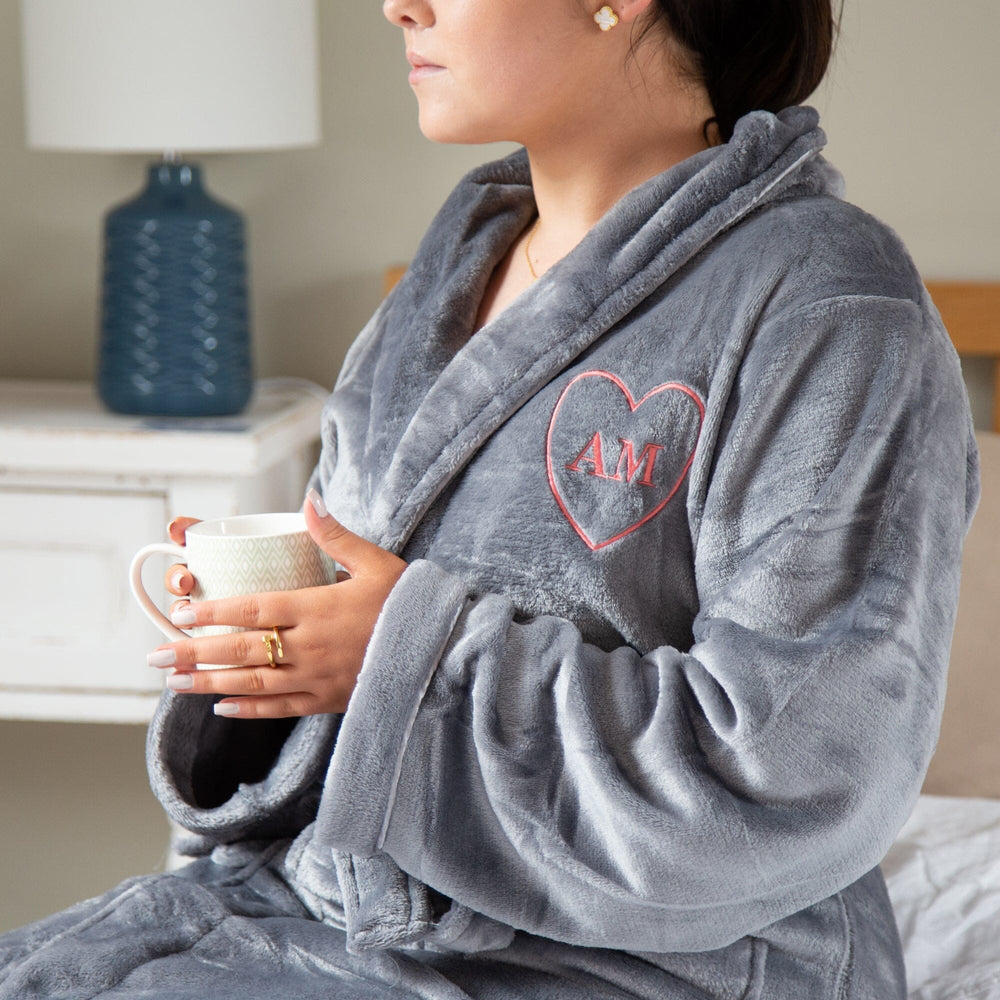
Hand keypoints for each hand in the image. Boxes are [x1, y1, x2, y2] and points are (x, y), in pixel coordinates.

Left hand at [148, 491, 406, 717]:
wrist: (442, 651)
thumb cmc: (408, 602)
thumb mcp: (377, 562)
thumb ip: (336, 534)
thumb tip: (308, 499)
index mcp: (318, 609)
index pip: (252, 609)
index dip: (212, 613)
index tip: (180, 613)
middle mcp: (311, 646)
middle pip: (241, 651)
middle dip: (193, 653)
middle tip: (154, 656)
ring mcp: (318, 678)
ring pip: (253, 684)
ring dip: (209, 684)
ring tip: (175, 682)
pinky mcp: (328, 701)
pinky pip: (281, 709)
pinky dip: (249, 710)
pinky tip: (222, 707)